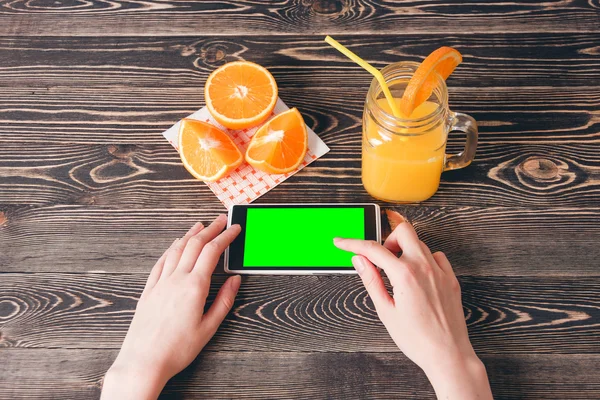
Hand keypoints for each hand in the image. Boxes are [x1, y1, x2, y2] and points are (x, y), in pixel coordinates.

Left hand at [101, 215, 241, 399]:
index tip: (234, 228)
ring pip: (177, 249)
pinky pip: (161, 261)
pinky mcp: (149, 290)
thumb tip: (235, 281)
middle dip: (211, 229)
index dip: (225, 237)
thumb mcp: (209, 328)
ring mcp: (160, 283)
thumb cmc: (176, 349)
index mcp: (194, 287)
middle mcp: (176, 279)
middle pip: (195, 244)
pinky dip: (171, 248)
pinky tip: (175, 245)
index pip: (212, 252)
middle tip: (221, 220)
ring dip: (190, 234)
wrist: (144, 361)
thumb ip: (224, 301)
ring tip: (200, 226)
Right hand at [334, 212, 491, 399]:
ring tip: (397, 273)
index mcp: (405, 275)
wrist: (447, 355)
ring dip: (404, 251)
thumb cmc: (417, 339)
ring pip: (419, 243)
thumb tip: (359, 261)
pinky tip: (418, 276)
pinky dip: (424, 260)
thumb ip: (371, 281)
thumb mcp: (386, 311)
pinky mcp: (451, 279)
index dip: (353, 243)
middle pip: (403, 231)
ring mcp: (440, 271)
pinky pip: (436, 256)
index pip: (373, 249)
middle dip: (387, 239)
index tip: (342, 242)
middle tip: (381, 258)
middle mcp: (424, 267)